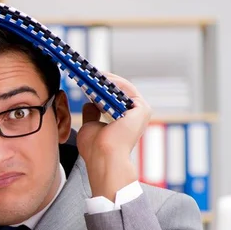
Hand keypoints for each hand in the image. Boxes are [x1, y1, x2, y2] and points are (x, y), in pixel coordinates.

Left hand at [75, 73, 151, 200]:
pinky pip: (127, 90)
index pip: (114, 100)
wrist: (103, 157)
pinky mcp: (143, 109)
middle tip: (89, 71)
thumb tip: (89, 102)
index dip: (101, 88)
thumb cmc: (95, 149)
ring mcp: (141, 113)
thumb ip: (92, 114)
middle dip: (104, 82)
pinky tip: (101, 76)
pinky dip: (115, 82)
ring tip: (93, 71)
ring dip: (108, 80)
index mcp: (125, 122)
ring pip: (124, 90)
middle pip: (120, 93)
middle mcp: (135, 117)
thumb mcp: (90, 126)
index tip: (88, 79)